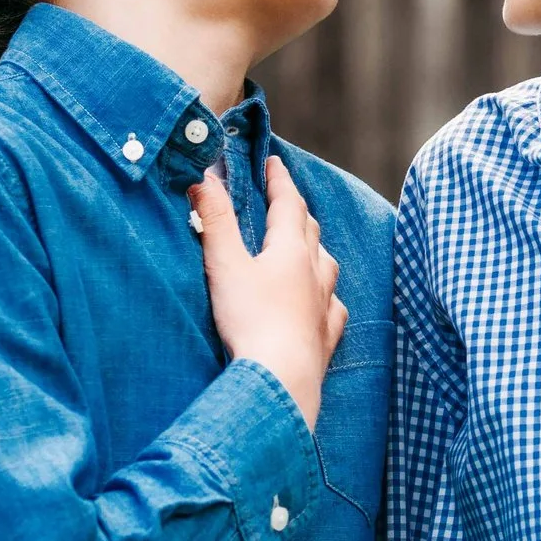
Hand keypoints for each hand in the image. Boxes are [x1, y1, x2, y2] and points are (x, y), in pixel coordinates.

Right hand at [192, 158, 345, 431]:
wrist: (280, 377)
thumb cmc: (250, 320)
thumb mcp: (224, 264)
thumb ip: (215, 220)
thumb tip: (206, 178)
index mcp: (291, 250)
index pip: (288, 203)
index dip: (279, 180)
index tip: (273, 162)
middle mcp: (315, 272)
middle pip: (309, 229)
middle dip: (296, 209)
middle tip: (284, 197)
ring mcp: (324, 304)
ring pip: (327, 265)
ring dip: (316, 250)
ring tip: (306, 247)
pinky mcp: (326, 336)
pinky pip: (334, 307)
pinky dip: (327, 297)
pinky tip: (324, 303)